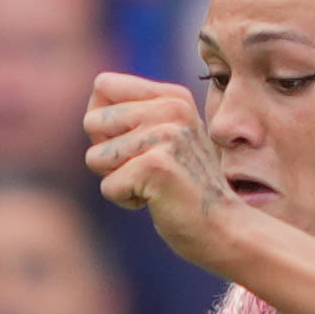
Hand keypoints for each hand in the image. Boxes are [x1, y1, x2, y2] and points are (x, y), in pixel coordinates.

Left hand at [84, 72, 252, 272]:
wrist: (224, 228)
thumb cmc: (186, 188)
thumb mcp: (167, 139)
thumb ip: (135, 118)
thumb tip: (90, 115)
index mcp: (172, 96)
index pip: (103, 85)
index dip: (103, 121)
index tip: (132, 145)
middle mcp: (171, 108)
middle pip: (92, 120)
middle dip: (106, 154)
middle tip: (144, 170)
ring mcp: (165, 136)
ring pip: (95, 157)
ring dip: (117, 179)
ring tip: (153, 185)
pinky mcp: (155, 166)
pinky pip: (107, 186)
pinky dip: (126, 200)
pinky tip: (157, 200)